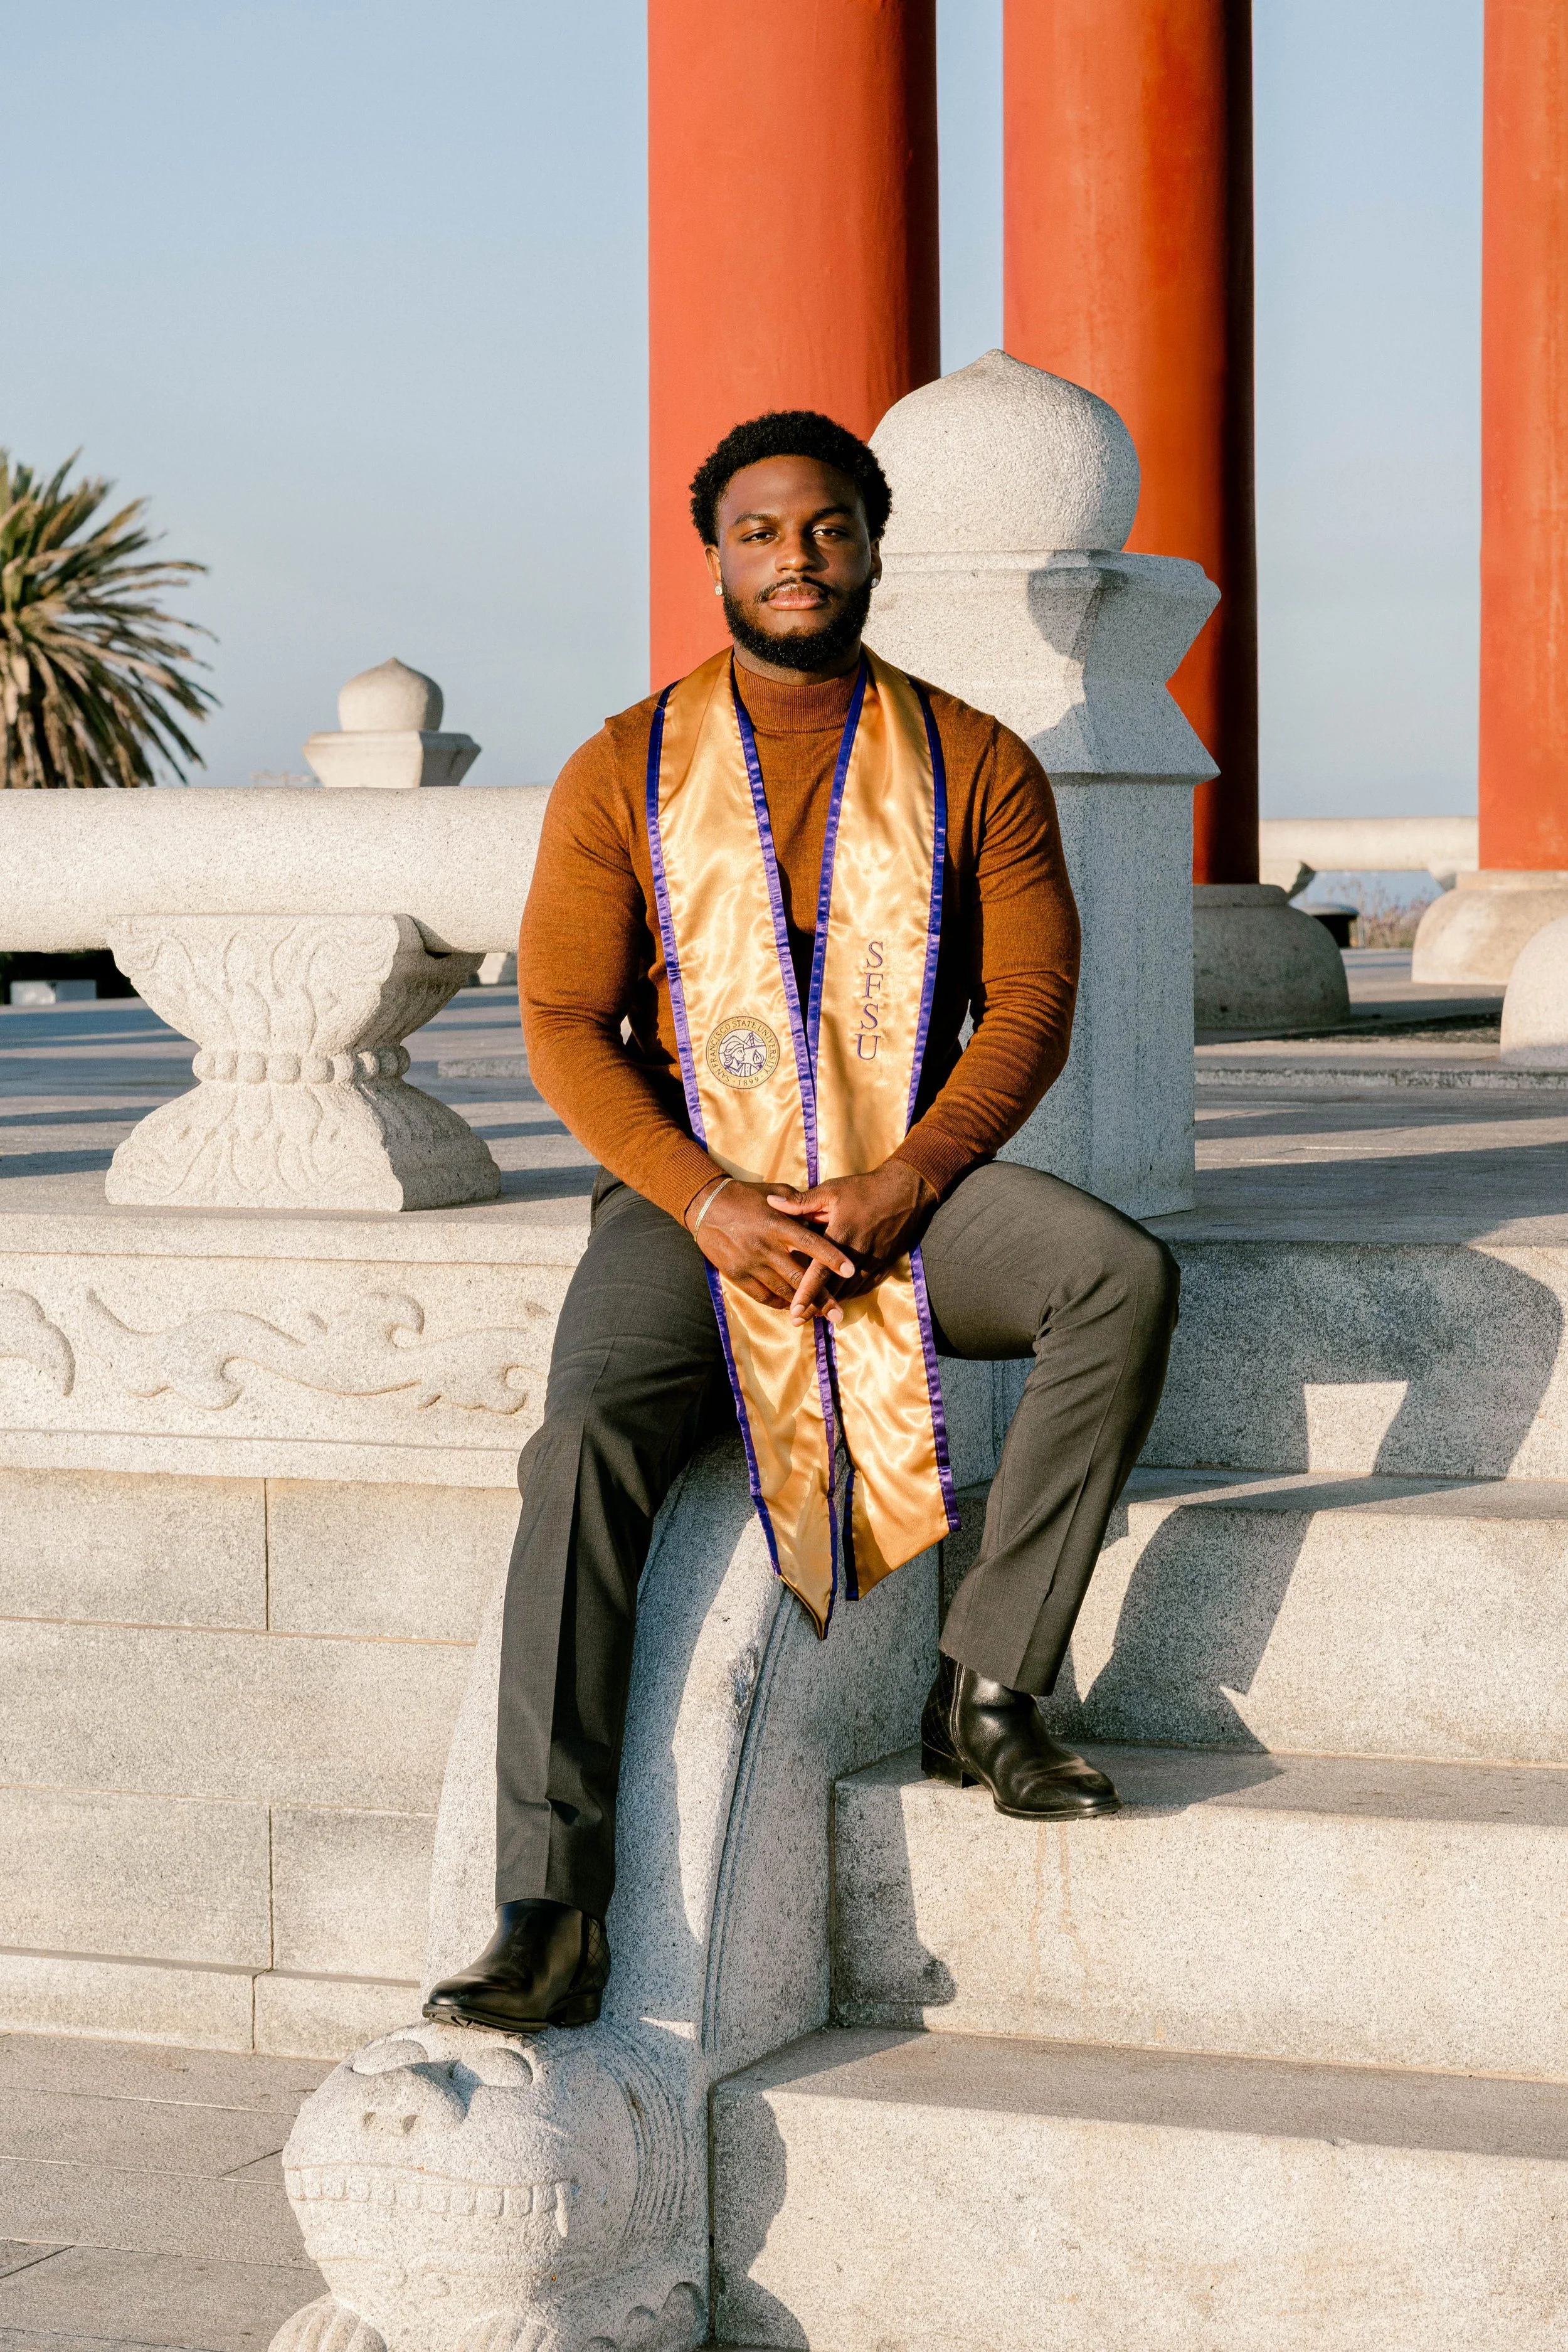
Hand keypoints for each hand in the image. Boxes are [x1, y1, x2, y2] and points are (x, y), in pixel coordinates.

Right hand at [685, 1177, 856, 1315]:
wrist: (705, 1207)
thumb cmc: (745, 1197)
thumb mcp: (774, 1192)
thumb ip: (799, 1204)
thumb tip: (822, 1212)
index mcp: (778, 1224)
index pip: (810, 1243)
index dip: (831, 1258)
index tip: (851, 1271)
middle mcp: (766, 1246)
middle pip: (799, 1277)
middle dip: (821, 1298)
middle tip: (839, 1315)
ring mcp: (751, 1263)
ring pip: (783, 1291)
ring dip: (802, 1305)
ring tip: (820, 1316)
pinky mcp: (737, 1275)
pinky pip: (763, 1296)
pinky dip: (780, 1303)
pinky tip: (793, 1307)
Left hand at [767, 1159, 936, 1325]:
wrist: (906, 1191)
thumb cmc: (864, 1189)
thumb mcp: (831, 1190)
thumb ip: (801, 1201)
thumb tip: (771, 1202)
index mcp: (841, 1235)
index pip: (820, 1271)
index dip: (806, 1292)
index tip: (793, 1311)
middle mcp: (857, 1253)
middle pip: (834, 1288)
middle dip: (816, 1306)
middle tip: (797, 1320)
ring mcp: (873, 1261)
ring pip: (850, 1290)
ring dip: (832, 1303)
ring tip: (814, 1315)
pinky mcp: (884, 1263)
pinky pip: (865, 1286)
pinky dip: (850, 1294)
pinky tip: (838, 1299)